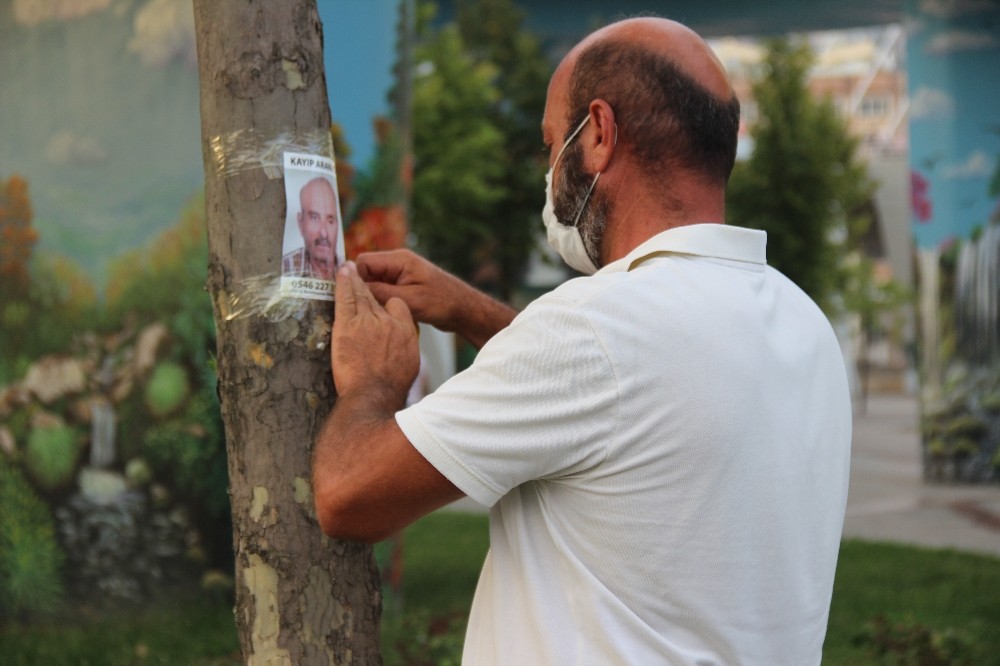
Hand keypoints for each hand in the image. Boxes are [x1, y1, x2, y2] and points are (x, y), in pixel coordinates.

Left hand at [332, 261, 418, 408]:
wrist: (374, 393)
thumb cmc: (392, 386)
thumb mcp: (411, 365)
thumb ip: (405, 349)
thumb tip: (401, 347)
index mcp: (405, 330)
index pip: (397, 306)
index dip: (388, 304)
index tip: (381, 304)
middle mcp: (387, 321)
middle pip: (376, 297)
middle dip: (367, 284)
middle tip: (359, 273)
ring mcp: (366, 321)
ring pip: (360, 294)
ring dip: (353, 278)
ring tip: (348, 267)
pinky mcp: (347, 325)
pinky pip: (345, 298)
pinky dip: (342, 283)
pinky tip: (340, 272)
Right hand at [355, 249, 464, 331]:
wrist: (464, 309)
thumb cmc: (442, 302)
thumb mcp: (409, 300)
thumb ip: (381, 293)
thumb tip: (355, 289)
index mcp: (399, 260)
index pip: (363, 262)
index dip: (355, 279)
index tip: (353, 297)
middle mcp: (398, 263)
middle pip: (366, 272)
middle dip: (362, 289)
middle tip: (362, 308)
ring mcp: (400, 275)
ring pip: (373, 283)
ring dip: (372, 297)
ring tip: (374, 313)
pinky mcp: (403, 286)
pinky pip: (383, 290)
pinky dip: (381, 301)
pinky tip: (383, 314)